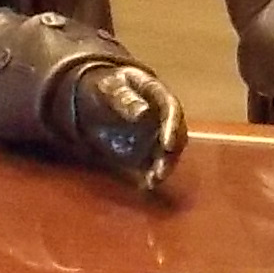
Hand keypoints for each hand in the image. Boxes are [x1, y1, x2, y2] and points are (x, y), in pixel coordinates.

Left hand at [59, 60, 184, 193]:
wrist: (97, 96)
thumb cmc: (106, 87)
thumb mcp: (110, 88)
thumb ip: (125, 99)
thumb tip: (143, 113)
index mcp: (157, 94)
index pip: (172, 109)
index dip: (172, 127)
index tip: (167, 144)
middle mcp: (163, 115)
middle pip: (175, 135)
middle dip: (170, 154)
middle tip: (161, 170)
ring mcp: (156, 133)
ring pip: (168, 152)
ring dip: (164, 167)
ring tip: (154, 180)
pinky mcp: (147, 150)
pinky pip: (154, 163)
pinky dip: (152, 174)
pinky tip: (146, 184)